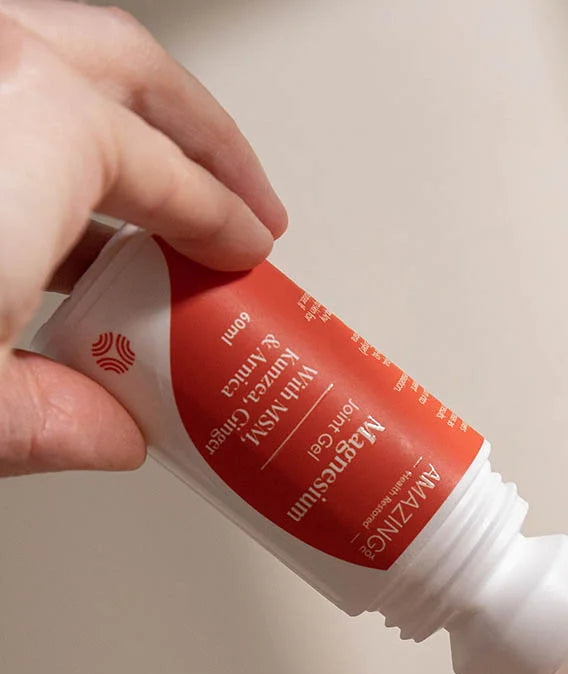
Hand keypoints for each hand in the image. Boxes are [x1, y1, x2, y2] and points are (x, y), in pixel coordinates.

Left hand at [0, 0, 285, 476]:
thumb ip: (54, 418)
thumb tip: (107, 431)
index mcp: (37, 124)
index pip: (173, 179)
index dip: (227, 225)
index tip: (250, 253)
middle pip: (133, 69)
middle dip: (205, 136)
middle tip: (246, 197)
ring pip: (61, 55)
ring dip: (123, 123)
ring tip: (160, 198)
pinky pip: (2, 81)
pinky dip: (42, 130)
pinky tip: (47, 206)